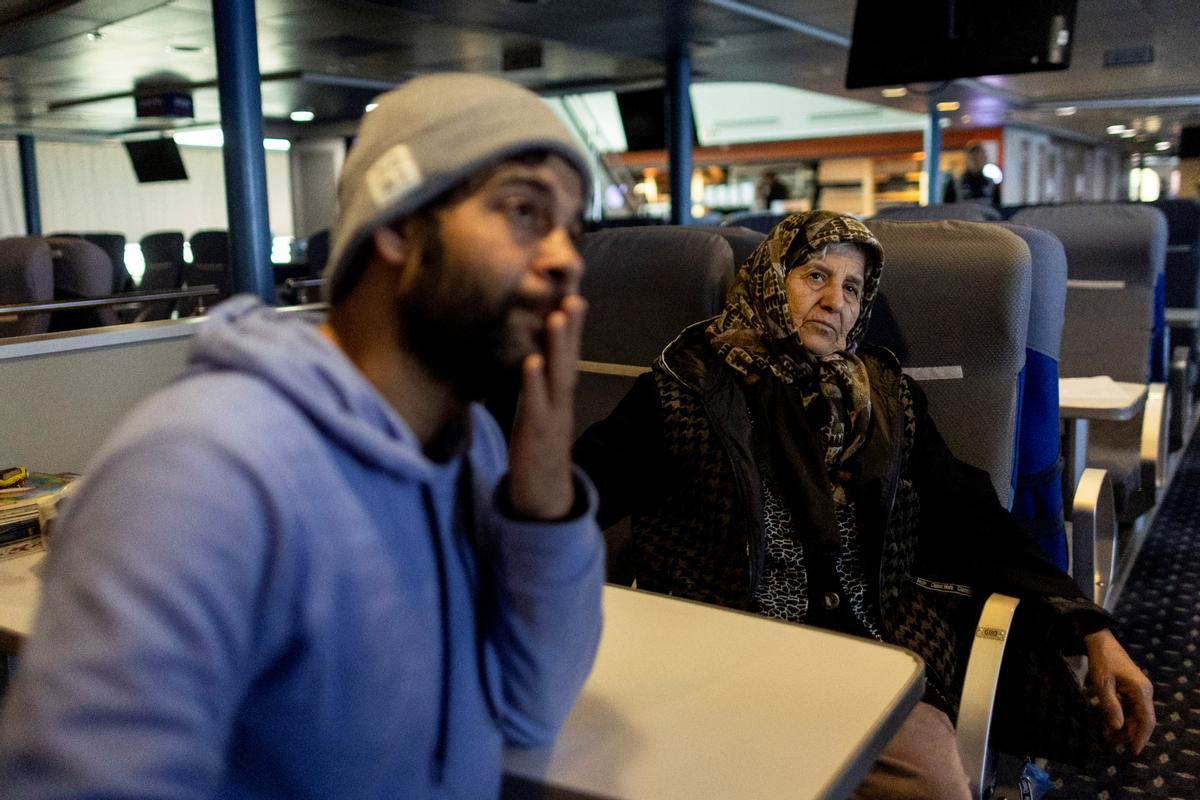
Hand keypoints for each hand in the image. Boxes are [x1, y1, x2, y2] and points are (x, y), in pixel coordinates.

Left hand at [506, 294, 586, 519]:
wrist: (543, 498)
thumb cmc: (535, 451)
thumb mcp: (536, 413)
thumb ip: (536, 386)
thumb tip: (528, 356)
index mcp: (557, 395)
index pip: (566, 353)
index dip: (569, 323)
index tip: (570, 289)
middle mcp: (560, 401)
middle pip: (568, 358)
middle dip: (571, 325)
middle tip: (574, 292)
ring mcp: (552, 417)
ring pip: (558, 377)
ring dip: (558, 346)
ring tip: (556, 315)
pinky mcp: (538, 435)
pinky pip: (537, 406)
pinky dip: (534, 384)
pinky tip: (531, 362)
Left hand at [1085, 628, 1154, 754]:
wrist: (1100, 641)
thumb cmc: (1102, 660)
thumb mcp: (1102, 683)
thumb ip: (1111, 705)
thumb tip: (1118, 727)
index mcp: (1141, 691)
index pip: (1146, 720)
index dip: (1141, 737)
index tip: (1133, 751)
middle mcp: (1145, 692)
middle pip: (1142, 720)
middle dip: (1129, 734)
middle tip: (1112, 743)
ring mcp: (1140, 690)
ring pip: (1136, 715)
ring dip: (1124, 727)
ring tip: (1108, 736)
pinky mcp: (1132, 689)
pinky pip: (1131, 708)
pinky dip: (1122, 717)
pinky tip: (1110, 725)